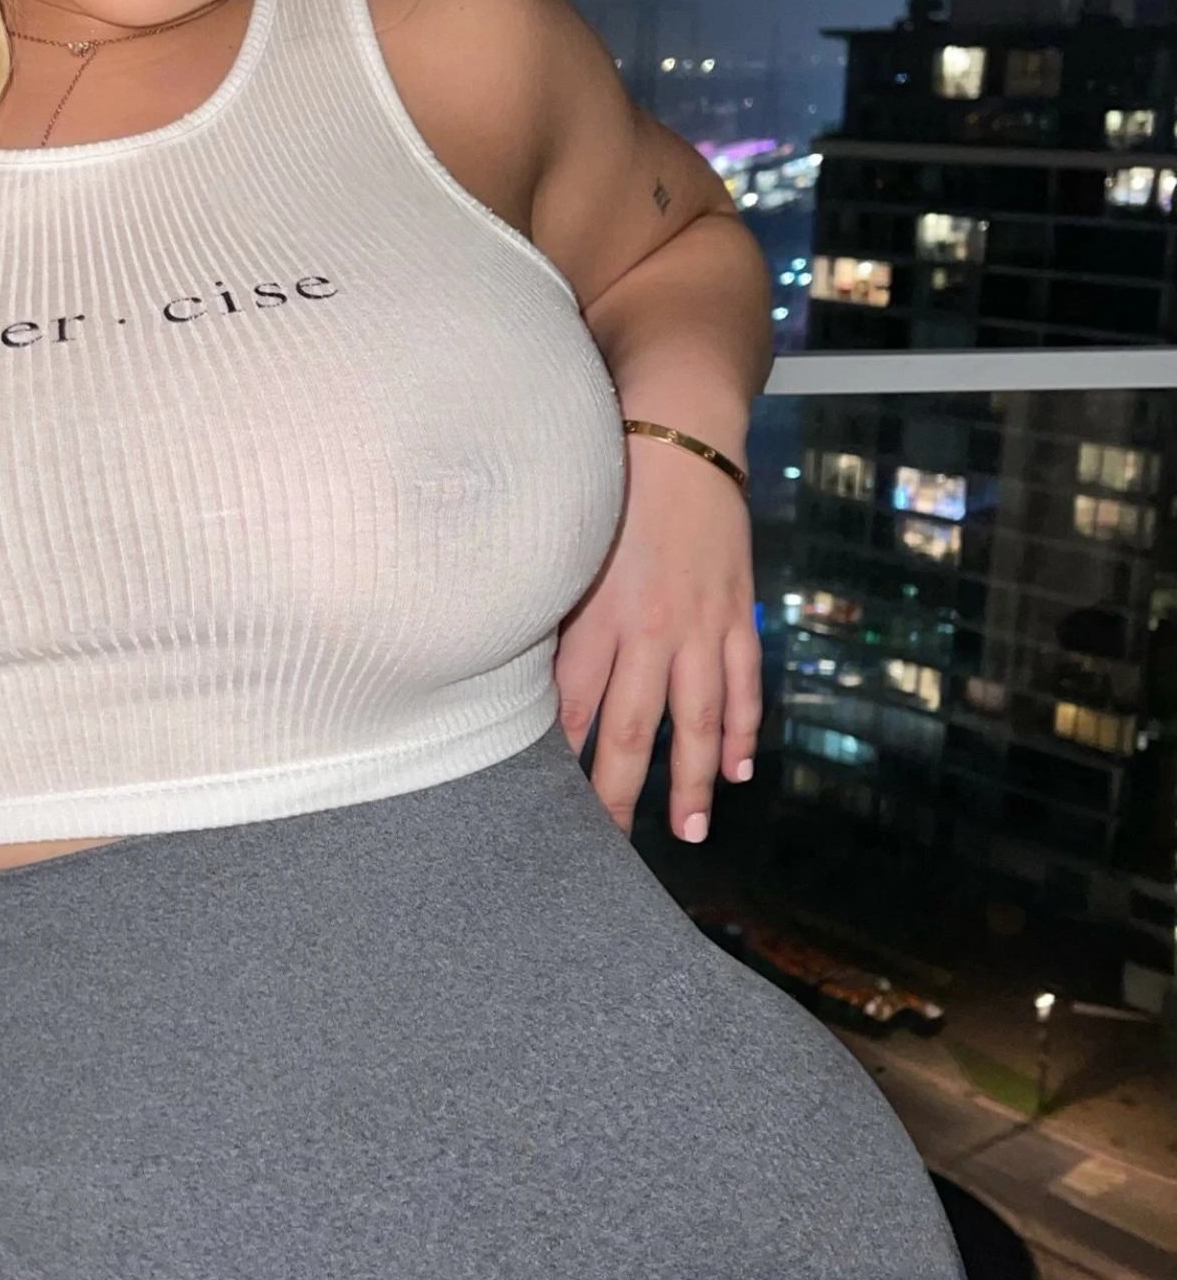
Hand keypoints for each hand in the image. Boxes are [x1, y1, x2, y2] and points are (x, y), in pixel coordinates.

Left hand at [554, 431, 761, 840]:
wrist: (677, 432)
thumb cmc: (606, 488)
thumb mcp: (566, 553)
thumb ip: (556, 619)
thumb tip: (536, 683)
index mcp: (596, 616)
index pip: (576, 710)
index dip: (567, 764)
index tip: (554, 809)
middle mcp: (650, 629)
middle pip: (632, 730)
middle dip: (620, 793)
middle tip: (610, 846)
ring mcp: (700, 624)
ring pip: (697, 720)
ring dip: (693, 780)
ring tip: (688, 830)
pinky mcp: (736, 609)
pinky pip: (743, 681)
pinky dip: (742, 728)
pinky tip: (737, 767)